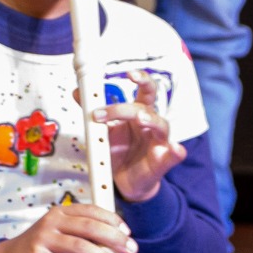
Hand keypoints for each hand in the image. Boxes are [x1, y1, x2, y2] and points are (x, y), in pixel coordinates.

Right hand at [0, 202, 136, 252]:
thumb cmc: (41, 248)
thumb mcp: (63, 237)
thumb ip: (85, 237)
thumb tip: (116, 245)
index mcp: (60, 213)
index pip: (91, 211)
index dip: (112, 221)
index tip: (128, 234)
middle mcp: (51, 222)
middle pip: (89, 227)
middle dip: (114, 239)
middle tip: (131, 251)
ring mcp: (42, 239)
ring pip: (79, 246)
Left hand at [96, 71, 185, 202]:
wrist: (125, 179)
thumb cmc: (119, 150)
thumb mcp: (103, 129)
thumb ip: (93, 110)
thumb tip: (77, 92)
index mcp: (138, 113)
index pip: (144, 91)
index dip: (141, 79)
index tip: (129, 73)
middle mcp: (151, 124)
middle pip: (147, 108)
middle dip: (133, 106)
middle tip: (115, 109)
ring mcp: (158, 141)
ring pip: (161, 126)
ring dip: (151, 121)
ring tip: (141, 120)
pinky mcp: (162, 160)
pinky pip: (174, 154)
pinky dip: (175, 151)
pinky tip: (175, 149)